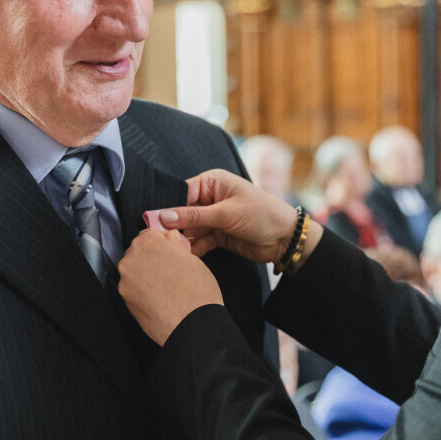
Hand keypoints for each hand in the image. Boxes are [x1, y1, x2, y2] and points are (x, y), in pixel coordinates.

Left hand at [119, 229, 223, 344]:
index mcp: (148, 243)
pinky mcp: (125, 300)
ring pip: (134, 271)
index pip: (149, 234)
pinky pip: (133, 289)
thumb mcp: (192, 258)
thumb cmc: (197, 291)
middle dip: (151, 258)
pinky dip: (142, 291)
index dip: (161, 242)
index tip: (169, 250)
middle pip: (139, 252)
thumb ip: (174, 245)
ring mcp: (125, 280)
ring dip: (146, 275)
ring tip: (166, 287)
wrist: (192, 325)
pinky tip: (159, 298)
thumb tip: (169, 239)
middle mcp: (131, 259)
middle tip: (170, 270)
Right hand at [157, 169, 303, 262]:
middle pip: (183, 212)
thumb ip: (194, 216)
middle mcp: (210, 198)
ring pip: (189, 229)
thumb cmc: (262, 215)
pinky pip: (199, 241)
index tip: (154, 222)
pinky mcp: (218, 235)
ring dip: (183, 240)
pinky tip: (187, 257)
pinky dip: (193, 249)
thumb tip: (162, 216)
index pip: (182, 193)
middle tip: (162, 240)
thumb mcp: (226, 213)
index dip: (168, 207)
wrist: (286, 239)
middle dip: (174, 226)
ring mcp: (214, 218)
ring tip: (173, 250)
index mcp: (213, 182)